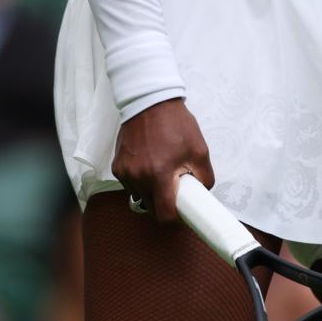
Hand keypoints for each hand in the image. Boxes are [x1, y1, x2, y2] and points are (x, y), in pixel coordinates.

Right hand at [112, 97, 214, 222]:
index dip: (175, 218)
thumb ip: (205, 177)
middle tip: (175, 188)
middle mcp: (138, 177)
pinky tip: (149, 163)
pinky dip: (140, 180)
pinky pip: (130, 184)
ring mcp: (125, 172)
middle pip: (151, 208)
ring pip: (139, 196)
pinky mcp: (117, 166)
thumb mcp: (200, 150)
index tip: (182, 212)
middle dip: (164, 204)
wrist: (150, 102)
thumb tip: (203, 193)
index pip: (164, 215)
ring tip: (162, 170)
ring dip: (151, 191)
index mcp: (159, 175)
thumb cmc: (176, 124)